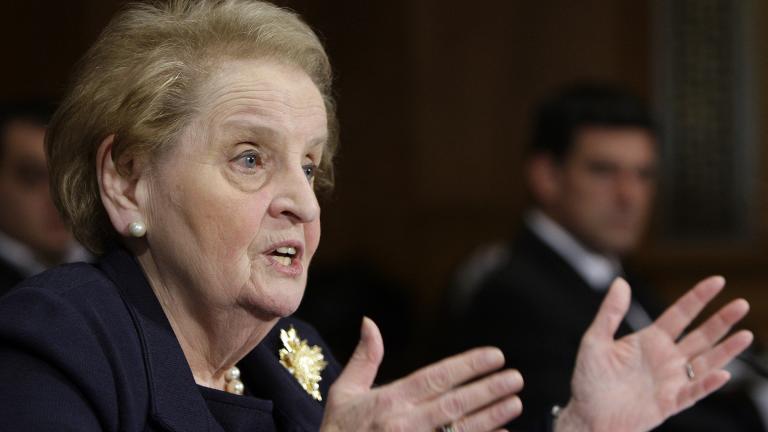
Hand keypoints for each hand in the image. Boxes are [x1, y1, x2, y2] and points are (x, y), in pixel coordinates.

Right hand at [320, 318, 522, 431]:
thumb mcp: (344, 393)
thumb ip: (364, 358)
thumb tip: (369, 322)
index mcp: (389, 401)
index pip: (436, 377)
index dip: (467, 365)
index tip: (494, 355)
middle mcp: (404, 423)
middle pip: (454, 403)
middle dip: (488, 389)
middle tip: (516, 377)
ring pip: (460, 429)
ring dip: (491, 416)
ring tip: (515, 402)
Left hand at [556, 277, 752, 431]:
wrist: (588, 416)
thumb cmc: (589, 380)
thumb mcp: (595, 340)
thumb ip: (610, 313)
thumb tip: (620, 282)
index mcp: (649, 340)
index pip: (680, 314)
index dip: (698, 298)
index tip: (717, 281)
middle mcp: (665, 358)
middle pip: (700, 335)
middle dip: (721, 320)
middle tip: (741, 304)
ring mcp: (671, 380)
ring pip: (705, 362)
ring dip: (726, 350)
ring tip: (746, 335)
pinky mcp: (671, 402)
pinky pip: (694, 392)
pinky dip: (708, 383)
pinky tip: (722, 373)